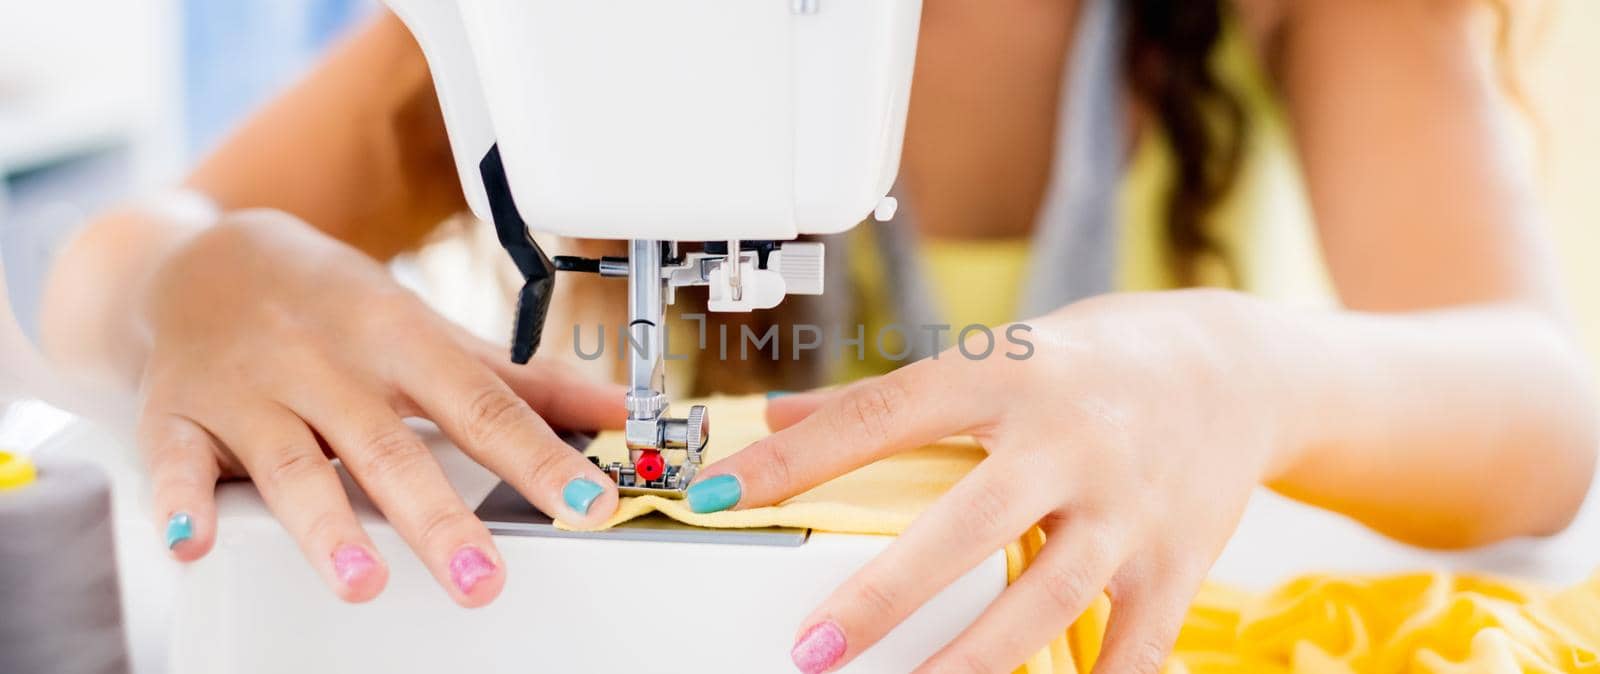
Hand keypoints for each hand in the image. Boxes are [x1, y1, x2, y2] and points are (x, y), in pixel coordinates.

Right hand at [137, 210, 623, 606]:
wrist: (201, 262)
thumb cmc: (332, 306)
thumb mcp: (429, 331)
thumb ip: (522, 383)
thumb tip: (620, 411)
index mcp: (399, 339)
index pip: (480, 405)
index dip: (537, 457)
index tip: (587, 504)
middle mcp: (327, 364)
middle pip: (389, 447)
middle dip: (436, 518)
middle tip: (483, 578)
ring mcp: (250, 391)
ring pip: (291, 462)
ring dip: (325, 525)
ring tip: (363, 582)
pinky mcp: (177, 416)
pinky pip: (178, 462)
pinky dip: (183, 502)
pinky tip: (196, 541)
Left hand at [700, 290, 1294, 672]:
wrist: (1238, 370)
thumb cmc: (1097, 360)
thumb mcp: (999, 348)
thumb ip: (886, 394)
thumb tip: (777, 415)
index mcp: (1009, 373)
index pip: (883, 413)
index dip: (795, 457)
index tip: (719, 493)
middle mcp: (1069, 440)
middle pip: (968, 523)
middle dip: (886, 593)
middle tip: (812, 648)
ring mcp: (1126, 509)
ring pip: (1043, 600)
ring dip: (968, 663)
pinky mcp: (1173, 565)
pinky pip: (1128, 650)